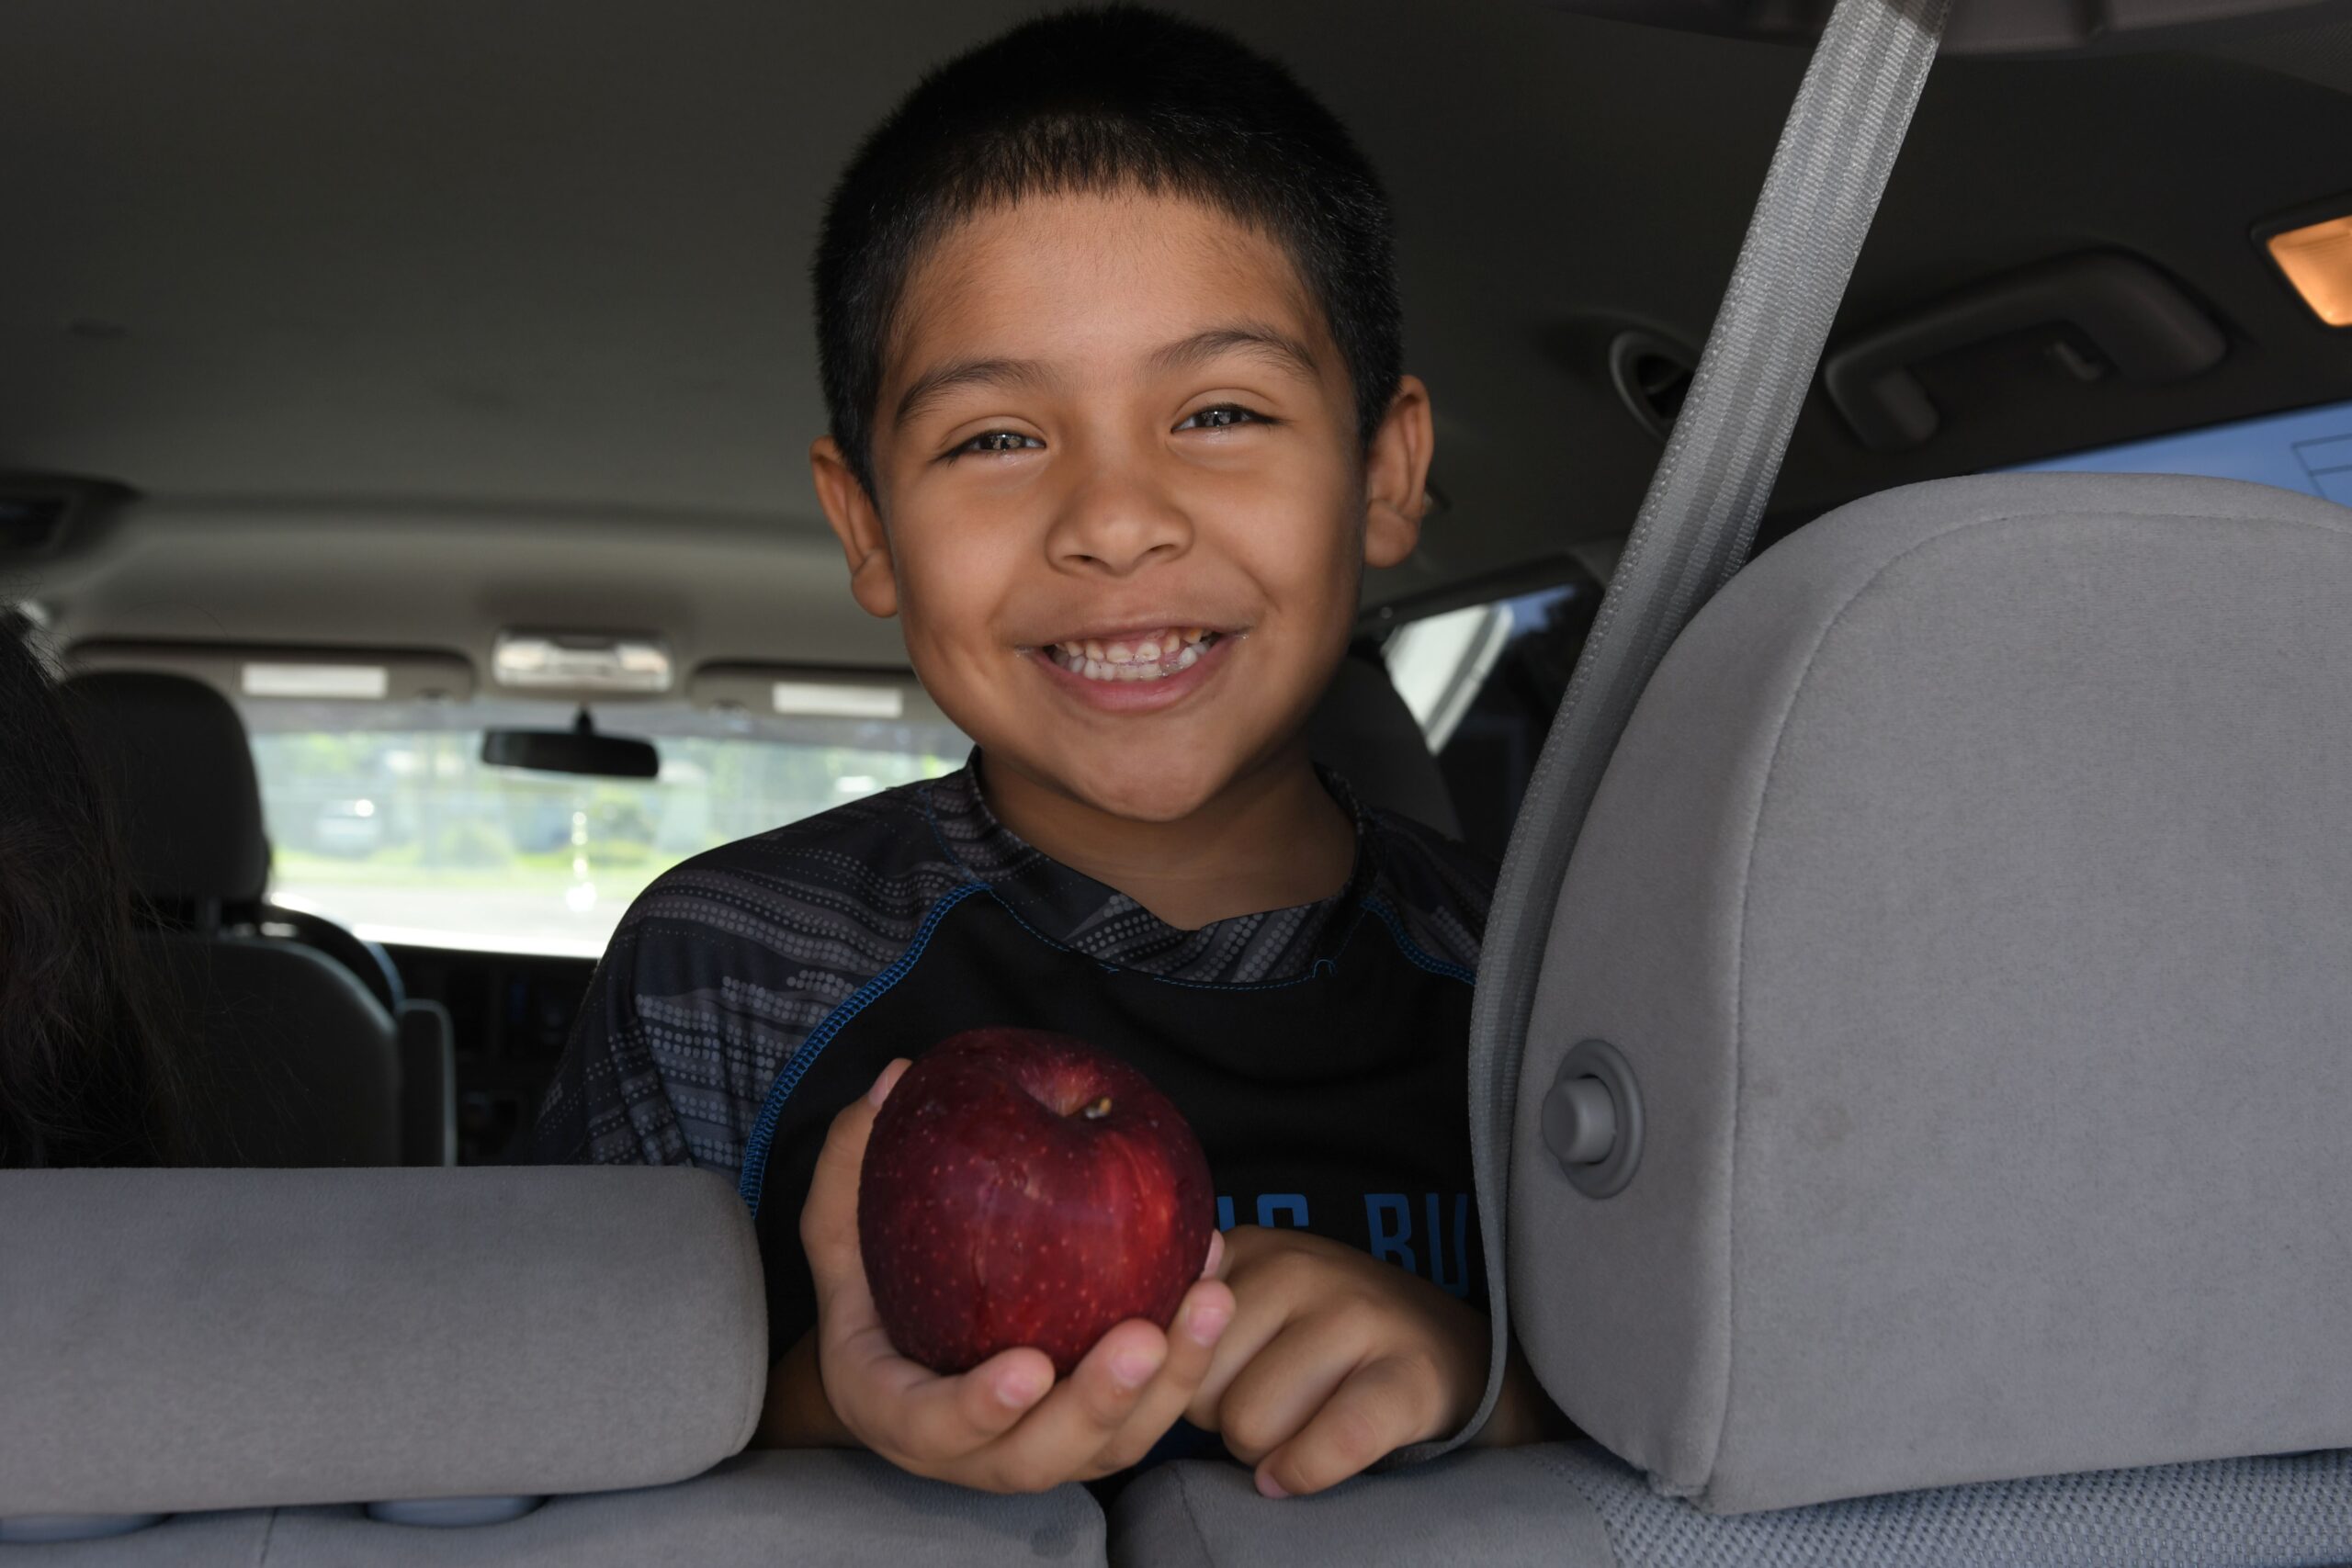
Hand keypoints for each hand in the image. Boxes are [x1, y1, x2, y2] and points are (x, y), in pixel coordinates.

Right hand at [795, 1058, 1235, 1491]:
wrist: (907, 1359)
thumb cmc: (871, 1289)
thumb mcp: (842, 1232)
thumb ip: (850, 1165)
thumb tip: (893, 1076)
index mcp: (895, 1410)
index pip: (933, 1426)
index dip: (978, 1408)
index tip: (1027, 1369)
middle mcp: (971, 1451)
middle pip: (1039, 1456)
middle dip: (1097, 1403)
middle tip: (1142, 1340)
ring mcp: (1042, 1448)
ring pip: (1113, 1445)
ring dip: (1171, 1381)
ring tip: (1208, 1303)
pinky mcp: (1097, 1432)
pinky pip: (1152, 1408)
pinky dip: (1192, 1354)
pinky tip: (1212, 1278)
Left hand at [1184, 1224, 1489, 1497]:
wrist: (1446, 1349)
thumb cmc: (1320, 1340)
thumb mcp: (1249, 1306)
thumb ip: (1185, 1318)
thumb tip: (1129, 1360)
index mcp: (1247, 1247)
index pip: (1162, 1345)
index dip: (1181, 1385)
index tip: (1218, 1381)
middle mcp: (1299, 1266)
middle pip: (1201, 1394)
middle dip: (1221, 1421)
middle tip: (1266, 1407)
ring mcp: (1357, 1314)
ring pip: (1250, 1427)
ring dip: (1265, 1451)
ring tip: (1296, 1425)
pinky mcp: (1406, 1374)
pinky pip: (1330, 1443)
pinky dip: (1307, 1471)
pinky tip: (1305, 1468)